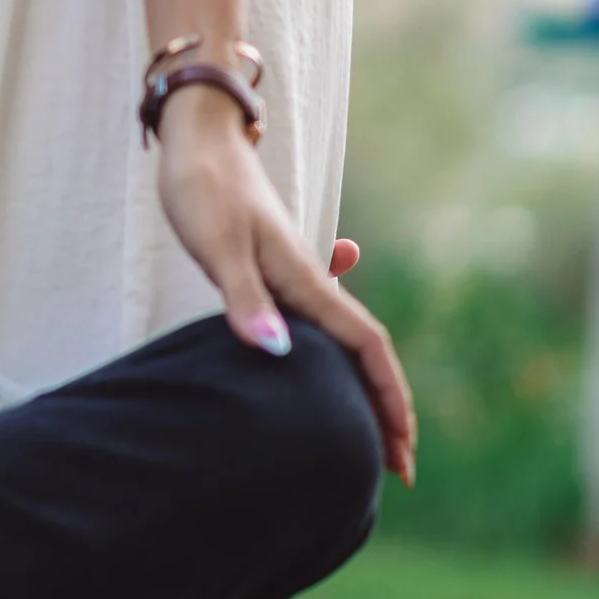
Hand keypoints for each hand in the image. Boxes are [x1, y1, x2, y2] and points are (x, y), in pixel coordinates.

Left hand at [152, 89, 413, 477]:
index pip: (366, 347)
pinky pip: (314, 325)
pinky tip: (315, 361)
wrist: (198, 132)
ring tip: (366, 431)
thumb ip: (244, 299)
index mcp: (304, 281)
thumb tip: (279, 352)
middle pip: (362, 352)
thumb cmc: (203, 186)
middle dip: (384, 408)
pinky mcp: (268, 269)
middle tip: (395, 465)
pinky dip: (328, 355)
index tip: (401, 452)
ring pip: (340, 341)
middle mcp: (307, 281)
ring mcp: (290, 274)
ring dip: (359, 386)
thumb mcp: (218, 246)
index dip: (388, 401)